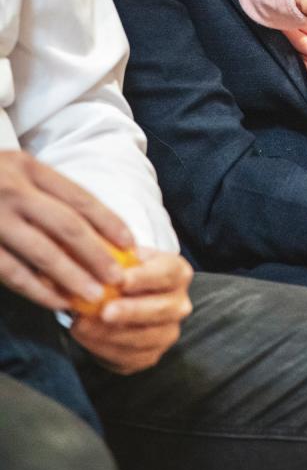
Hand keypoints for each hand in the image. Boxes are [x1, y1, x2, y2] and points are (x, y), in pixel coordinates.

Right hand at [0, 151, 134, 310]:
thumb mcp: (15, 173)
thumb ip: (46, 195)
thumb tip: (97, 231)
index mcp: (28, 168)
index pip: (78, 197)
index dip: (109, 222)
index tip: (131, 244)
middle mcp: (12, 189)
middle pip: (66, 225)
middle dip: (97, 254)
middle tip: (120, 278)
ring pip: (42, 252)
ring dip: (73, 277)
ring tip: (95, 296)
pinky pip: (12, 272)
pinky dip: (37, 290)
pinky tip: (56, 301)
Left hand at [70, 249, 192, 374]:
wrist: (125, 299)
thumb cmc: (123, 271)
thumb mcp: (124, 256)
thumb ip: (116, 254)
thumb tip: (99, 250)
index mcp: (178, 273)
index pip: (168, 273)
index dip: (146, 278)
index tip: (121, 280)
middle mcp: (179, 304)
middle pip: (161, 309)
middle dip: (131, 311)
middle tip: (105, 311)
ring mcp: (168, 332)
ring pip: (145, 338)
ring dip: (111, 334)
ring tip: (82, 325)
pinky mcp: (151, 355)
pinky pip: (131, 358)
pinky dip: (105, 349)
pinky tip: (85, 337)